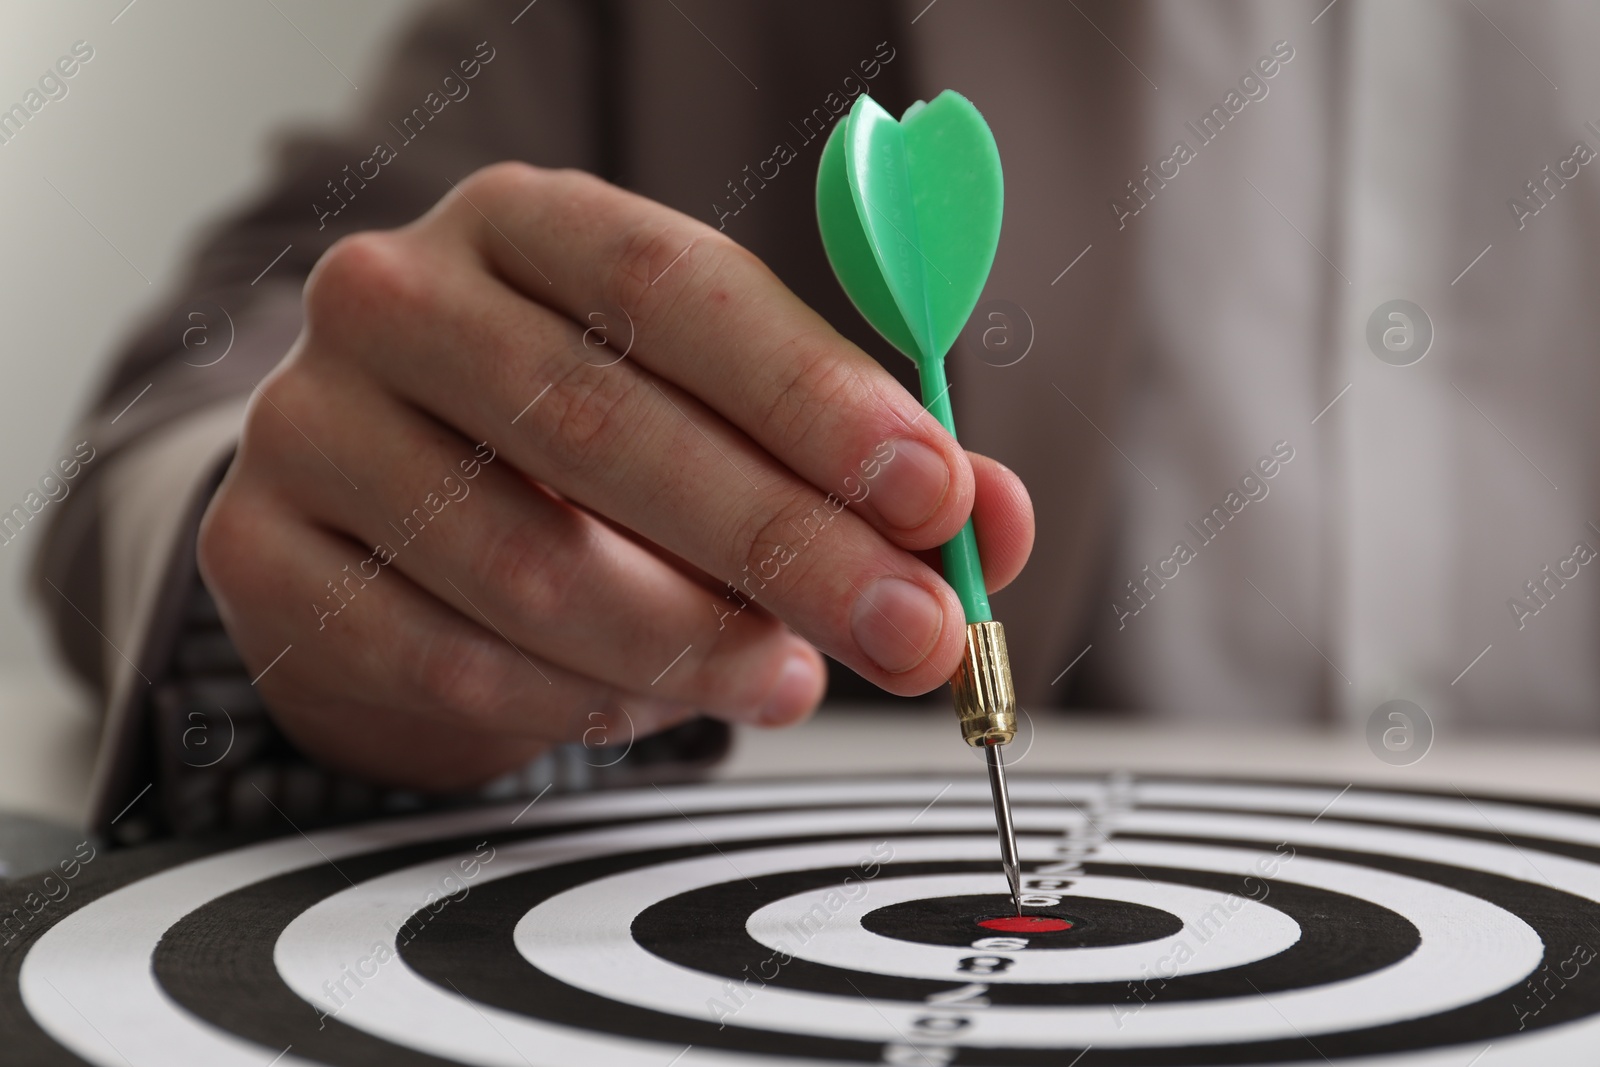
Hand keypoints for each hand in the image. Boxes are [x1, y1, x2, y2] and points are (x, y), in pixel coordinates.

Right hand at [197, 163, 1033, 789]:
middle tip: (906, 631)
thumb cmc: (578, 453)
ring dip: (684, 642)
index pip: (672, 284)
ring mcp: (308, 419)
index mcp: (526, 223)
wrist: (383, 515)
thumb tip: (990, 521)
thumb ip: (856, 464)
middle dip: (779, 544)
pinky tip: (640, 702)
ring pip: (518, 555)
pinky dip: (562, 699)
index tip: (929, 491)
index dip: (811, 393)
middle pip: (597, 419)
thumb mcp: (719, 421)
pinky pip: (433, 651)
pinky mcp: (259, 549)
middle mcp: (397, 295)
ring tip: (786, 682)